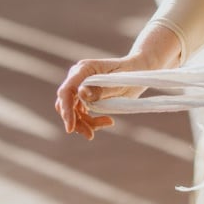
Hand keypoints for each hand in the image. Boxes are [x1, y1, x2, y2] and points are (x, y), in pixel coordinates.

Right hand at [55, 25, 180, 139]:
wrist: (137, 70)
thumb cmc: (130, 74)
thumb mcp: (119, 84)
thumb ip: (100, 89)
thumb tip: (80, 93)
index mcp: (84, 69)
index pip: (67, 91)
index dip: (66, 110)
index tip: (70, 129)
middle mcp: (78, 76)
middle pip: (66, 103)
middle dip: (77, 121)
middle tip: (91, 134)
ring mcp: (80, 85)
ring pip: (73, 110)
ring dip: (85, 122)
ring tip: (107, 123)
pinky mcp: (84, 94)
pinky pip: (81, 112)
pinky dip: (90, 120)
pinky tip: (107, 120)